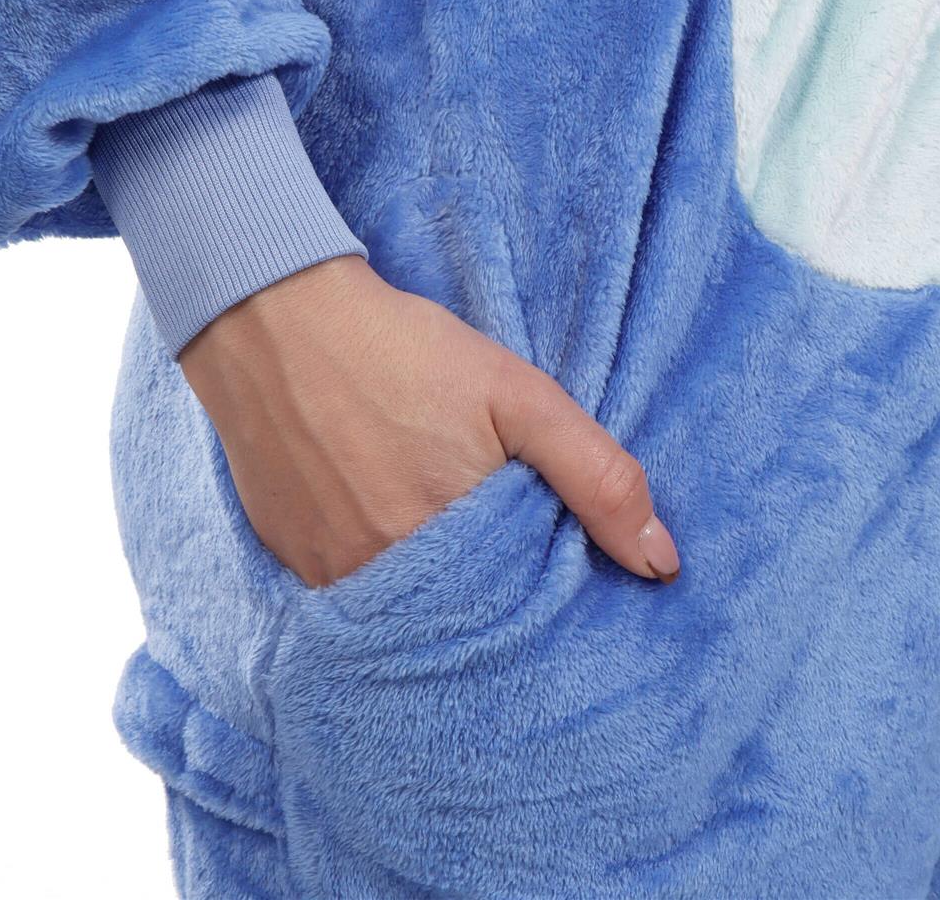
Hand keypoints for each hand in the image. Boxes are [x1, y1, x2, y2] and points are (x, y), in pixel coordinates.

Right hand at [180, 256, 680, 586]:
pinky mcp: (290, 557)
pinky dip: (374, 569)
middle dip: (481, 594)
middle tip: (484, 540)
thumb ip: (597, 477)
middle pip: (456, 618)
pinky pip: (346, 591)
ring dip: (428, 586)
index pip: (516, 615)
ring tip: (434, 528)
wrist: (278, 321)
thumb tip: (662, 563)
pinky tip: (379, 518)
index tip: (542, 569)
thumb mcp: (519, 397)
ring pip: (400, 609)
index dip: (536, 593)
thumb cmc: (404, 352)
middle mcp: (385, 580)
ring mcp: (329, 574)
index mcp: (451, 550)